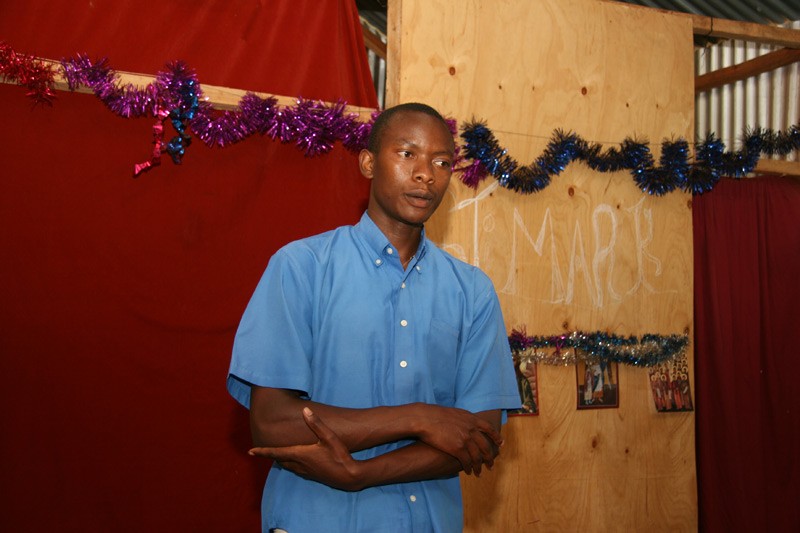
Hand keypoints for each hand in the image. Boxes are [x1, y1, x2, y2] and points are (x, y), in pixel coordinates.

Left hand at [249, 407, 363, 490]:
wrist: (349, 477)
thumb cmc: (339, 456)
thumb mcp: (329, 437)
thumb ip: (316, 423)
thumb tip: (305, 410)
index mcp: (300, 455)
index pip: (276, 453)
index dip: (263, 452)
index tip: (250, 451)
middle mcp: (300, 465)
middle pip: (280, 460)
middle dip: (271, 455)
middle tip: (261, 450)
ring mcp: (306, 472)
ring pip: (288, 466)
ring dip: (281, 460)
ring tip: (276, 455)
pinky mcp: (313, 476)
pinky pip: (296, 470)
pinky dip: (290, 465)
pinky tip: (295, 462)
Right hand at [411, 405, 501, 475]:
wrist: (426, 419)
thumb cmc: (436, 414)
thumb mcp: (456, 413)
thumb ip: (465, 419)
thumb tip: (467, 423)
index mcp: (472, 419)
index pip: (489, 429)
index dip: (496, 438)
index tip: (500, 445)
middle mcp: (472, 430)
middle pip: (486, 446)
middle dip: (490, 458)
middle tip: (491, 465)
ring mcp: (465, 440)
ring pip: (477, 457)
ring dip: (479, 466)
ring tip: (479, 473)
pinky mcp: (457, 449)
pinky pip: (467, 462)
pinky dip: (468, 468)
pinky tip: (468, 472)